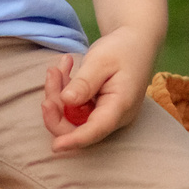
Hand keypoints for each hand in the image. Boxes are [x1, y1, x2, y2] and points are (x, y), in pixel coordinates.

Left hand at [44, 25, 156, 152]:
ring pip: (72, 118)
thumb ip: (85, 82)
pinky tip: (65, 70)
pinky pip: (74, 109)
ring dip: (58, 94)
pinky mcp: (97, 110)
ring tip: (59, 66)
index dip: (74, 140)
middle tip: (52, 74)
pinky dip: (64, 92)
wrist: (136, 43)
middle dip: (57, 105)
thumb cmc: (123, 49)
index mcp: (120, 105)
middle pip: (77, 127)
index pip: (96, 129)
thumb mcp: (101, 60)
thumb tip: (66, 101)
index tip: (56, 146)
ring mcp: (105, 115)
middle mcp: (114, 117)